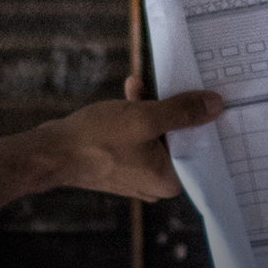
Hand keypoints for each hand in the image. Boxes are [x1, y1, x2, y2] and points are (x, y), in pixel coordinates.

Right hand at [34, 77, 223, 202]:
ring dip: (150, 107)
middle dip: (171, 108)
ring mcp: (137, 174)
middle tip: (169, 84)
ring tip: (137, 86)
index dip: (202, 120)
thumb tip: (215, 105)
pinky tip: (130, 92)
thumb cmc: (96, 140)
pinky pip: (138, 137)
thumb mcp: (144, 118)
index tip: (206, 95)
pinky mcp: (120, 164)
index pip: (200, 148)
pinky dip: (136, 116)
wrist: (51, 152)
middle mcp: (156, 182)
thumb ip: (182, 112)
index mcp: (169, 180)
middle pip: (178, 139)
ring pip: (157, 134)